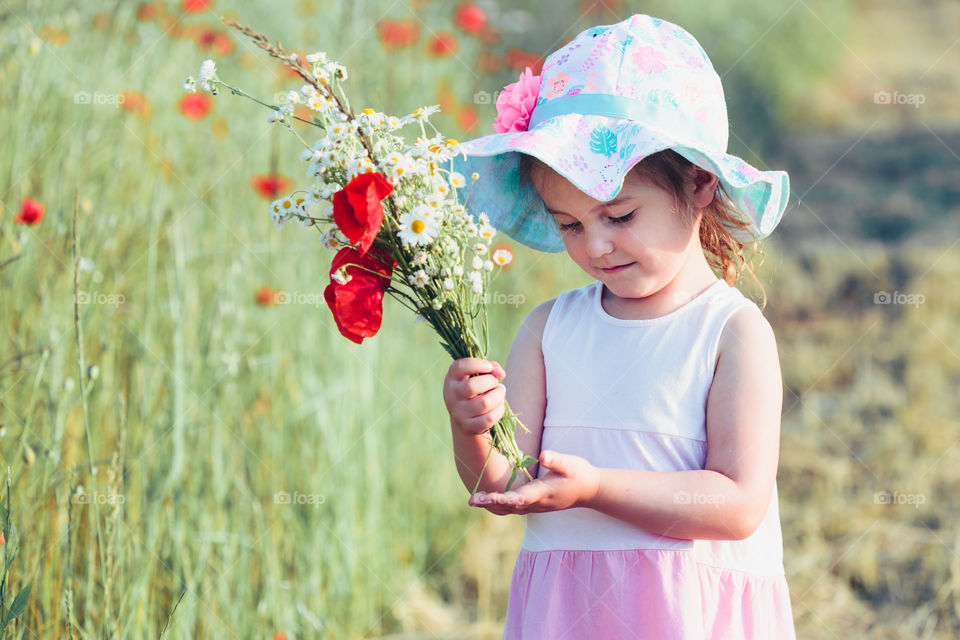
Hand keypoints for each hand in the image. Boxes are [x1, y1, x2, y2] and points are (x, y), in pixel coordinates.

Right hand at [443, 358, 506, 435]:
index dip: (477, 364)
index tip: (489, 367)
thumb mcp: (478, 375)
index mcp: (452, 379)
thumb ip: (491, 368)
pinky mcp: (469, 426)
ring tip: (500, 392)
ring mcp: (459, 413)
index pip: (460, 367)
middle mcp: (451, 396)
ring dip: (498, 395)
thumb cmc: (476, 390)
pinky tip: (499, 406)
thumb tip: (500, 374)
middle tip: (495, 382)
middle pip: (472, 386)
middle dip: (491, 381)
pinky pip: (489, 418)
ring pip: (484, 403)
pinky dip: (499, 410)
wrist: (466, 418)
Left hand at [468, 451, 598, 514]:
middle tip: (472, 500)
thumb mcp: (571, 464)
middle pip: (510, 506)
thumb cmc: (579, 474)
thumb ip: (557, 461)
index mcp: (543, 493)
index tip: (489, 496)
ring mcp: (535, 507)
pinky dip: (498, 505)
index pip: (521, 498)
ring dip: (491, 506)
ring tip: (473, 500)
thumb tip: (544, 456)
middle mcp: (536, 503)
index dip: (505, 498)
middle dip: (490, 503)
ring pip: (509, 509)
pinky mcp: (534, 505)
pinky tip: (486, 500)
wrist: (589, 491)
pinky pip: (513, 508)